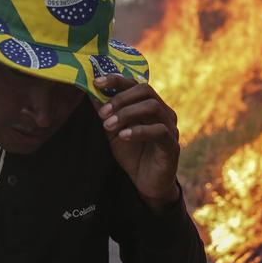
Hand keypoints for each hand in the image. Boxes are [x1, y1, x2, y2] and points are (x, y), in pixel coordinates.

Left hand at [92, 75, 181, 211]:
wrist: (146, 183)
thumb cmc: (132, 154)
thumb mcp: (113, 131)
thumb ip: (105, 112)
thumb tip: (89, 91)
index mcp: (150, 105)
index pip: (135, 83)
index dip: (116, 80)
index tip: (96, 82)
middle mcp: (163, 112)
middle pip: (146, 90)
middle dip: (120, 98)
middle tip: (102, 112)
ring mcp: (170, 127)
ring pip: (152, 107)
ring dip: (126, 113)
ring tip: (108, 125)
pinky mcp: (172, 145)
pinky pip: (159, 131)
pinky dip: (138, 131)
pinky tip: (123, 136)